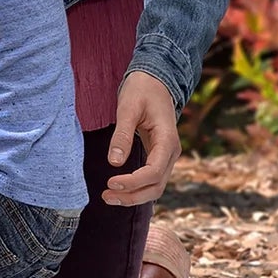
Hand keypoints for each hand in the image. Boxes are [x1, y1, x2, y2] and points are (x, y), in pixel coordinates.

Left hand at [103, 70, 181, 206]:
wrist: (154, 81)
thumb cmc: (141, 90)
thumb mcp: (128, 108)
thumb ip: (122, 135)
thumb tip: (114, 162)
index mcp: (168, 139)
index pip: (154, 171)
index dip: (133, 182)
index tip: (110, 182)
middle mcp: (171, 152)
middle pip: (157, 185)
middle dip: (132, 196)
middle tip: (105, 196)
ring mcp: (167, 156)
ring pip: (156, 186)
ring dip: (134, 196)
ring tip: (108, 197)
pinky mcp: (159, 156)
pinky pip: (151, 179)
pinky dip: (137, 189)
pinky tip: (119, 191)